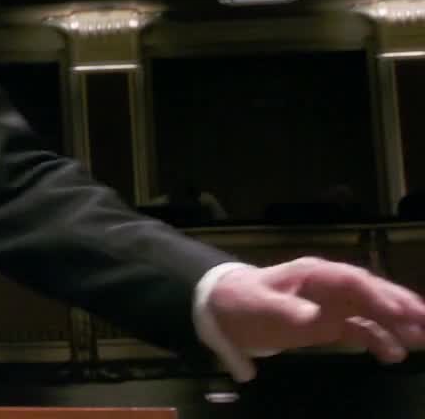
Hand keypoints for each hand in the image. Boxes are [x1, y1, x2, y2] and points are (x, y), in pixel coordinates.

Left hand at [209, 257, 424, 362]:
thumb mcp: (259, 306)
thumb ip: (286, 310)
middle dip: (400, 305)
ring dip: (397, 324)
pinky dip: (379, 340)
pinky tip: (394, 355)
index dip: (377, 295)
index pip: (353, 281)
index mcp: (314, 274)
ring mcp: (333, 304)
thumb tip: (313, 317)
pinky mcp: (331, 323)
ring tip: (422, 339)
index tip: (399, 312)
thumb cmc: (242, 301)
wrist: (225, 309)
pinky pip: (361, 329)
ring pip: (372, 311)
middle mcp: (329, 286)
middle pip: (371, 293)